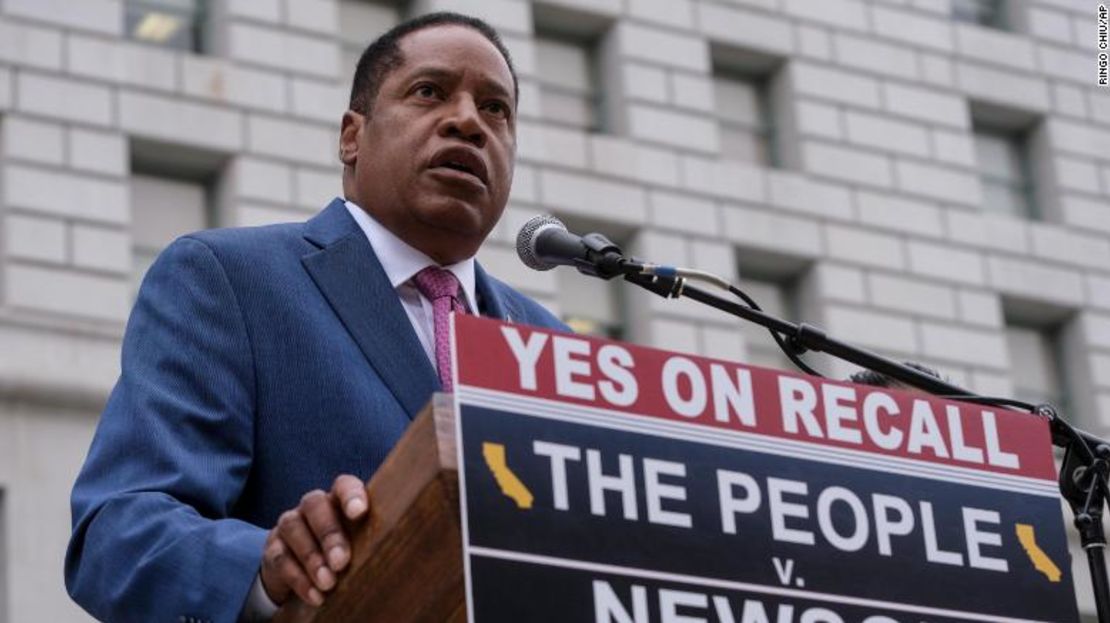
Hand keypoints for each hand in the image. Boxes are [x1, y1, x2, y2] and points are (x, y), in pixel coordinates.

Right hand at [260, 474, 368, 606]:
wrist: (306, 572)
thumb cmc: (346, 553)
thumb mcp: (362, 545)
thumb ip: (374, 539)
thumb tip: (399, 550)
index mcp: (339, 500)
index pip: (344, 485)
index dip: (351, 495)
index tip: (359, 512)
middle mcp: (312, 506)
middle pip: (315, 505)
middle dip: (329, 534)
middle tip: (341, 562)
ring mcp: (290, 523)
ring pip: (294, 527)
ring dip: (312, 557)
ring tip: (328, 583)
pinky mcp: (273, 547)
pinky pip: (280, 557)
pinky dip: (298, 578)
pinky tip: (315, 594)